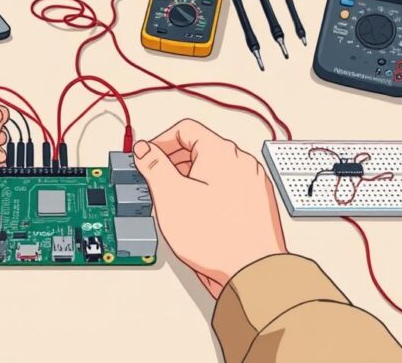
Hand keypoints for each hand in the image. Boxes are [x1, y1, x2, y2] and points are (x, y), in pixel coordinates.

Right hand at [133, 120, 285, 298]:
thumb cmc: (217, 238)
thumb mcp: (170, 196)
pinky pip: (227, 189)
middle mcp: (242, 162)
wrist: (253, 273)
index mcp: (221, 152)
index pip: (185, 129)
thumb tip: (144, 150)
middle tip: (156, 182)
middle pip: (200, 148)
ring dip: (190, 181)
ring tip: (176, 204)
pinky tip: (198, 218)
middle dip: (173, 163)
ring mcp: (253, 183)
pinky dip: (209, 195)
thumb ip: (154, 166)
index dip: (159, 142)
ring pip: (213, 171)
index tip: (147, 159)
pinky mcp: (257, 204)